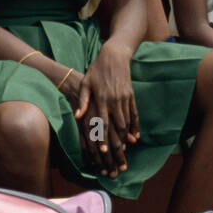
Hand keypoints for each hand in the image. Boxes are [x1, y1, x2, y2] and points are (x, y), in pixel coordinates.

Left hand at [77, 43, 139, 176]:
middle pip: (116, 126)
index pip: (101, 122)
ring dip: (125, 138)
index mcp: (102, 98)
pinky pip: (134, 114)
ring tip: (124, 152)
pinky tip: (135, 137)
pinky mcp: (131, 96)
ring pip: (126, 122)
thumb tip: (77, 116)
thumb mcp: (86, 83)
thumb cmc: (97, 70)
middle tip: (116, 156)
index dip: (101, 137)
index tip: (102, 151)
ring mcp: (124, 98)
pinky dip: (135, 126)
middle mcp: (114, 100)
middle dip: (116, 143)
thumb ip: (83, 101)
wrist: (115, 56)